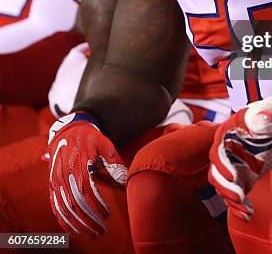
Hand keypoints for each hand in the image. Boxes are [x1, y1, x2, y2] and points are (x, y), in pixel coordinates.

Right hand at [48, 112, 126, 237]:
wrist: (67, 131)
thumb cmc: (89, 138)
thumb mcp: (104, 143)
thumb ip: (114, 161)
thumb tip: (125, 180)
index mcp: (77, 164)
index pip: (85, 191)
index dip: (95, 206)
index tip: (107, 215)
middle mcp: (63, 175)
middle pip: (74, 204)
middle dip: (88, 220)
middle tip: (102, 231)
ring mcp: (55, 181)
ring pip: (63, 209)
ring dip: (77, 225)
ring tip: (92, 234)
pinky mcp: (52, 186)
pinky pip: (55, 207)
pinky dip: (64, 221)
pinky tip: (74, 230)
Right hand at [208, 95, 271, 219]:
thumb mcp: (269, 114)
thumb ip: (263, 117)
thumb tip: (261, 118)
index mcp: (227, 134)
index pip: (217, 152)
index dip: (222, 165)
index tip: (232, 176)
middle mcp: (226, 151)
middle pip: (216, 172)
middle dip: (225, 187)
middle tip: (239, 197)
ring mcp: (233, 165)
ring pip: (224, 186)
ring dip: (232, 200)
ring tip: (245, 210)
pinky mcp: (241, 177)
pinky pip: (235, 193)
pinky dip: (239, 205)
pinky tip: (248, 214)